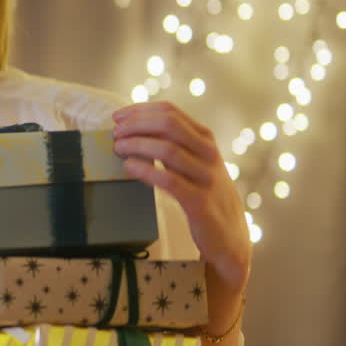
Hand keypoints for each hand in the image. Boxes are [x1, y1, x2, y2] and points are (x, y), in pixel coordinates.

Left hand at [112, 102, 250, 291]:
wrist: (229, 234)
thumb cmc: (204, 194)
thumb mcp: (194, 163)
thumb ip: (174, 145)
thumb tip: (134, 130)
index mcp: (205, 139)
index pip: (170, 111)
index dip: (140, 110)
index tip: (117, 117)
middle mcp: (208, 153)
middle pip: (168, 124)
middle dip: (136, 124)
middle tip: (115, 134)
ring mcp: (206, 177)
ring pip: (168, 149)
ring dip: (137, 145)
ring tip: (118, 148)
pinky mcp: (199, 202)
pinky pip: (169, 180)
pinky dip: (145, 170)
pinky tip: (129, 167)